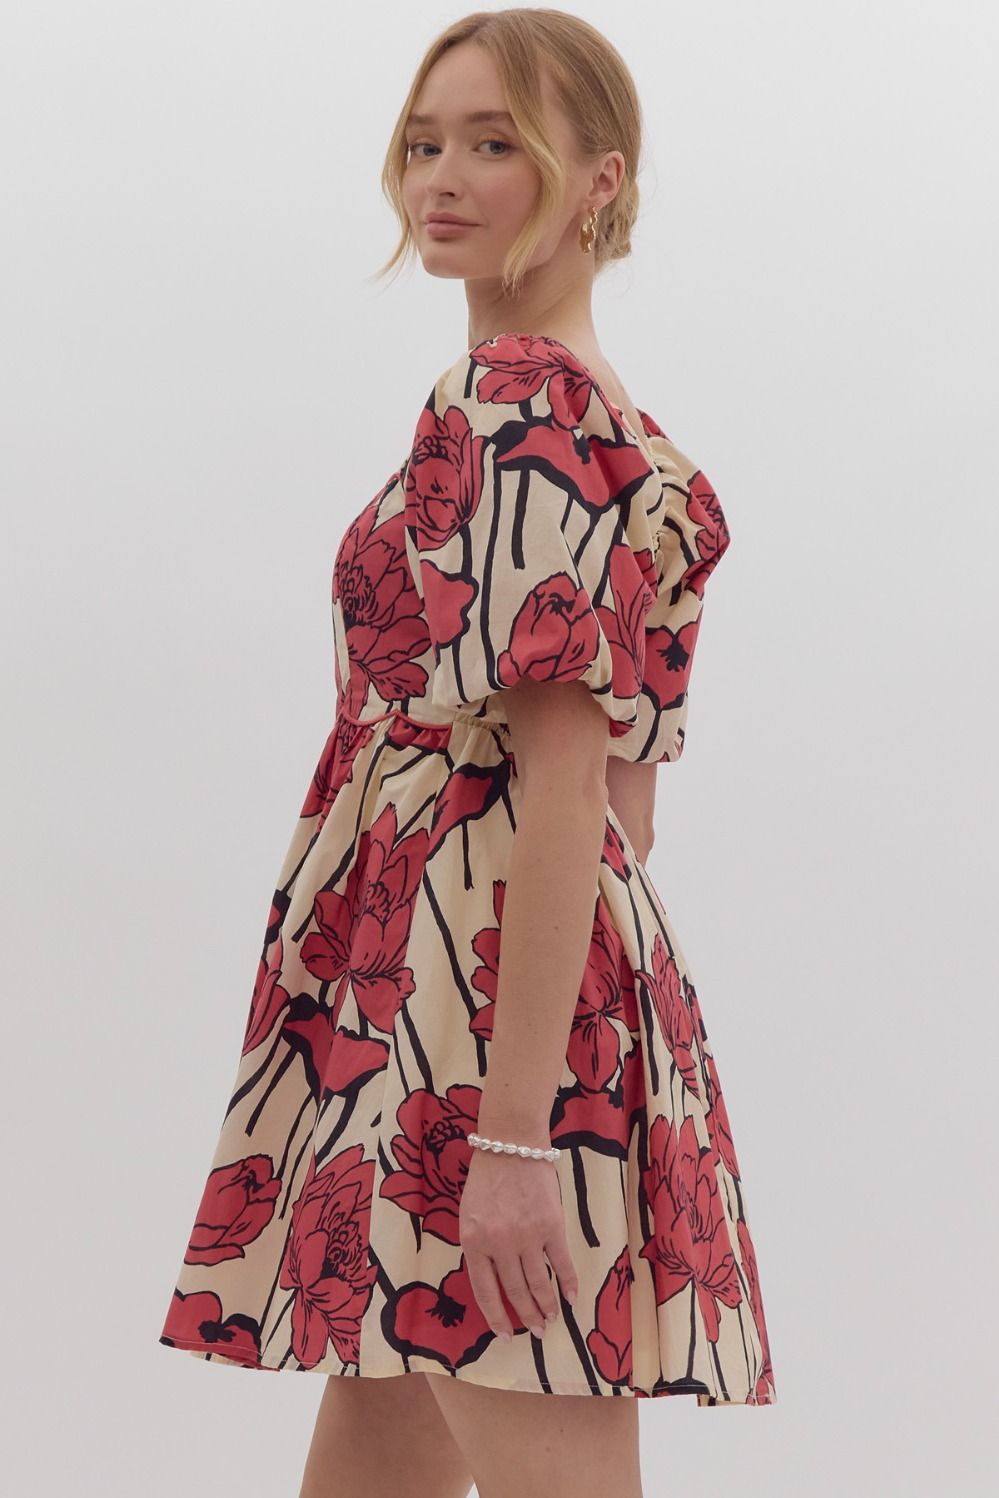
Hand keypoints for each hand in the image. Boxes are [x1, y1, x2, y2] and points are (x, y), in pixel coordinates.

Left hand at [459, 1140, 578, 1342]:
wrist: (511, 1144)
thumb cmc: (486, 1178)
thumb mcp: (469, 1214)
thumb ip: (478, 1245)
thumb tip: (494, 1279)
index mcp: (474, 1241)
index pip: (485, 1291)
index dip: (496, 1318)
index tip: (506, 1335)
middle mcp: (500, 1244)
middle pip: (515, 1291)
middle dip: (527, 1316)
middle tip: (537, 1332)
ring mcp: (527, 1235)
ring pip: (538, 1282)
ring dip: (547, 1305)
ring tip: (552, 1320)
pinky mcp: (552, 1225)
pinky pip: (561, 1263)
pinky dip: (567, 1283)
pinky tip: (571, 1297)